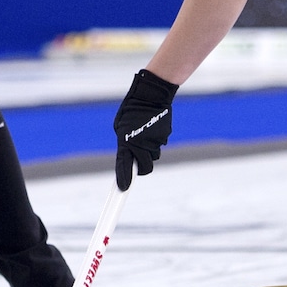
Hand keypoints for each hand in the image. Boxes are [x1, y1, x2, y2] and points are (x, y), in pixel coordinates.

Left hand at [113, 69, 178, 188]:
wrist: (151, 95)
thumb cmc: (131, 110)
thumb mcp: (121, 128)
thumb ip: (124, 144)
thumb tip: (128, 156)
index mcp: (127, 142)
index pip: (124, 166)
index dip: (123, 179)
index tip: (122, 190)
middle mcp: (141, 144)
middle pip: (145, 168)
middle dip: (142, 168)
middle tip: (138, 160)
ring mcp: (155, 141)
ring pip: (153, 155)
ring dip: (148, 151)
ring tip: (144, 134)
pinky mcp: (165, 137)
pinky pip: (159, 145)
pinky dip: (155, 140)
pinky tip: (151, 128)